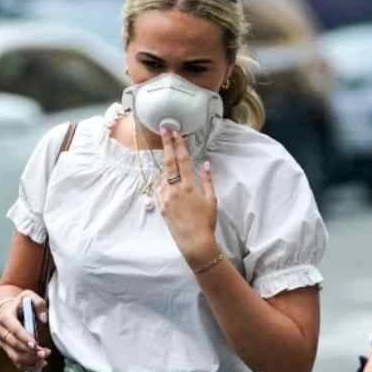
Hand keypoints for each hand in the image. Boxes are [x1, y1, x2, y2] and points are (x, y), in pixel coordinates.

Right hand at [0, 292, 50, 371]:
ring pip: (14, 356)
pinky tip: (40, 365)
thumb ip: (38, 304)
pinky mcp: (7, 349)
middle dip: (30, 351)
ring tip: (44, 359)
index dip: (24, 338)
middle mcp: (1, 331)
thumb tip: (44, 319)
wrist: (6, 309)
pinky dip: (28, 366)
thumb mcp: (29, 296)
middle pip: (14, 345)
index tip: (35, 344)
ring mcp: (3, 342)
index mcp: (5, 317)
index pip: (14, 330)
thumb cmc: (19, 303)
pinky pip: (16, 361)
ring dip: (30, 360)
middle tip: (45, 353)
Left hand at [157, 127, 218, 268]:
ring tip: (172, 161)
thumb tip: (205, 164)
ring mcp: (165, 197)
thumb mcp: (212, 199)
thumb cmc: (206, 221)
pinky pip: (159, 188)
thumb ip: (207, 180)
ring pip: (163, 175)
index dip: (178, 144)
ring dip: (167, 166)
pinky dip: (163, 181)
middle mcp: (174, 189)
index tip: (175, 132)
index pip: (182, 159)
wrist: (194, 241)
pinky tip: (167, 179)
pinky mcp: (161, 206)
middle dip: (167, 143)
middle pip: (169, 161)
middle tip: (164, 129)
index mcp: (189, 185)